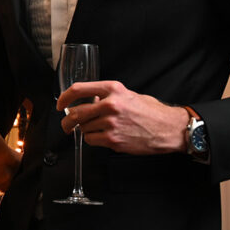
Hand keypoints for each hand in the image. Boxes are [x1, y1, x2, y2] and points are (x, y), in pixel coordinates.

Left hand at [56, 80, 188, 154]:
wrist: (170, 129)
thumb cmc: (151, 111)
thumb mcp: (129, 95)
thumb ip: (107, 96)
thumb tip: (90, 101)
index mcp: (112, 89)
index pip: (78, 89)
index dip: (64, 98)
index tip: (60, 104)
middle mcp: (110, 104)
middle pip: (76, 113)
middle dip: (67, 121)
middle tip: (67, 125)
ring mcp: (111, 123)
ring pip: (83, 128)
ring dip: (85, 131)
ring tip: (97, 130)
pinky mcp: (113, 139)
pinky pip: (91, 140)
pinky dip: (92, 140)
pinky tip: (102, 137)